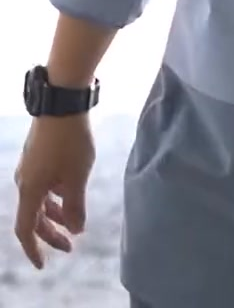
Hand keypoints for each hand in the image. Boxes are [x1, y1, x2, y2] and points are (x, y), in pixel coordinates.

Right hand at [14, 115, 95, 267]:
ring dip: (55, 213)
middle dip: (51, 234)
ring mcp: (30, 165)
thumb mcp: (77, 177)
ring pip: (39, 199)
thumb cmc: (70, 140)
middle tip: (70, 246)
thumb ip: (75, 206)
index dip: (34, 250)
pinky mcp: (37, 152)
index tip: (43, 265)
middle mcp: (24, 179)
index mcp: (30, 190)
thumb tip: (76, 230)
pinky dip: (55, 195)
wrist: (62, 100)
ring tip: (75, 220)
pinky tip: (71, 191)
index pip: (26, 229)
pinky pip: (42, 183)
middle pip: (34, 216)